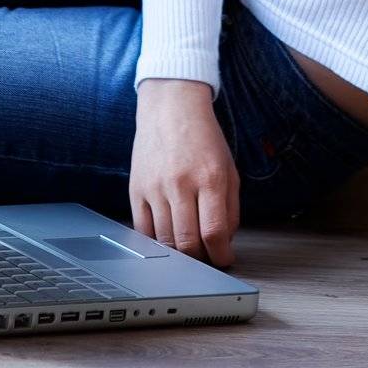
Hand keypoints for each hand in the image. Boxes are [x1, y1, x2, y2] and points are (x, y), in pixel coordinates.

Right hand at [130, 79, 239, 268]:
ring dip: (179, 253)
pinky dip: (156, 242)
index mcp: (210, 177)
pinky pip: (143, 230)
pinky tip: (168, 238)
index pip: (214, 232)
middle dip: (201, 259)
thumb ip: (230, 208)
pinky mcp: (136, 189)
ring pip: (165, 240)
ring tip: (189, 248)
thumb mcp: (229, 169)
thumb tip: (224, 242)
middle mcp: (181, 183)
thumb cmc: (203, 137)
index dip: (221, 255)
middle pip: (188, 242)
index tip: (223, 259)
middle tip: (207, 257)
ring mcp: (155, 187)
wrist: (171, 107)